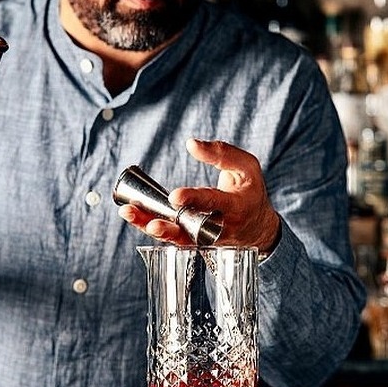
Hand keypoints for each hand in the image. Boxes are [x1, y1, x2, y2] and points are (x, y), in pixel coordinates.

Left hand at [118, 138, 280, 251]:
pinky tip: (133, 216)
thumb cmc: (250, 192)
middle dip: (167, 226)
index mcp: (235, 206)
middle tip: (150, 221)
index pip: (213, 202)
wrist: (258, 228)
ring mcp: (205, 238)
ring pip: (176, 237)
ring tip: (129, 214)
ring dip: (151, 226)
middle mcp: (219, 227)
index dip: (194, 199)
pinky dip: (150, 227)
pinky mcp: (194, 242)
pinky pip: (171, 238)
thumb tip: (191, 144)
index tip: (174, 196)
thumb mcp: (247, 167)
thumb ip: (221, 153)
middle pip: (190, 229)